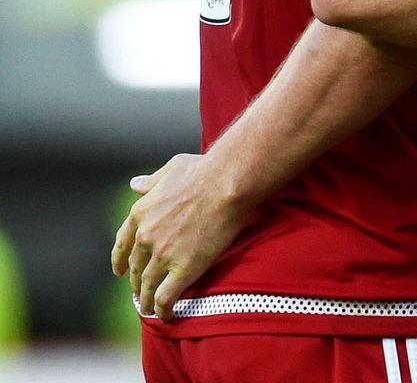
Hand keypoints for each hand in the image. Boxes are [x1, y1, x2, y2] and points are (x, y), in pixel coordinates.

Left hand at [112, 154, 254, 319]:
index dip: (120, 260)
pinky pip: (167, 296)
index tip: (120, 271)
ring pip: (148, 286)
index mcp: (140, 213)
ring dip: (147, 300)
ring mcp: (163, 255)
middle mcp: (145, 236)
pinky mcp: (184, 268)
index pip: (122, 244)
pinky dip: (163, 309)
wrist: (227, 183)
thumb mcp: (170, 169)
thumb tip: (135, 184)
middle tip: (140, 292)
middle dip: (136, 283)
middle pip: (136, 268)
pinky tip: (166, 316)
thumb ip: (151, 182)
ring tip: (150, 309)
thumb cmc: (203, 170)